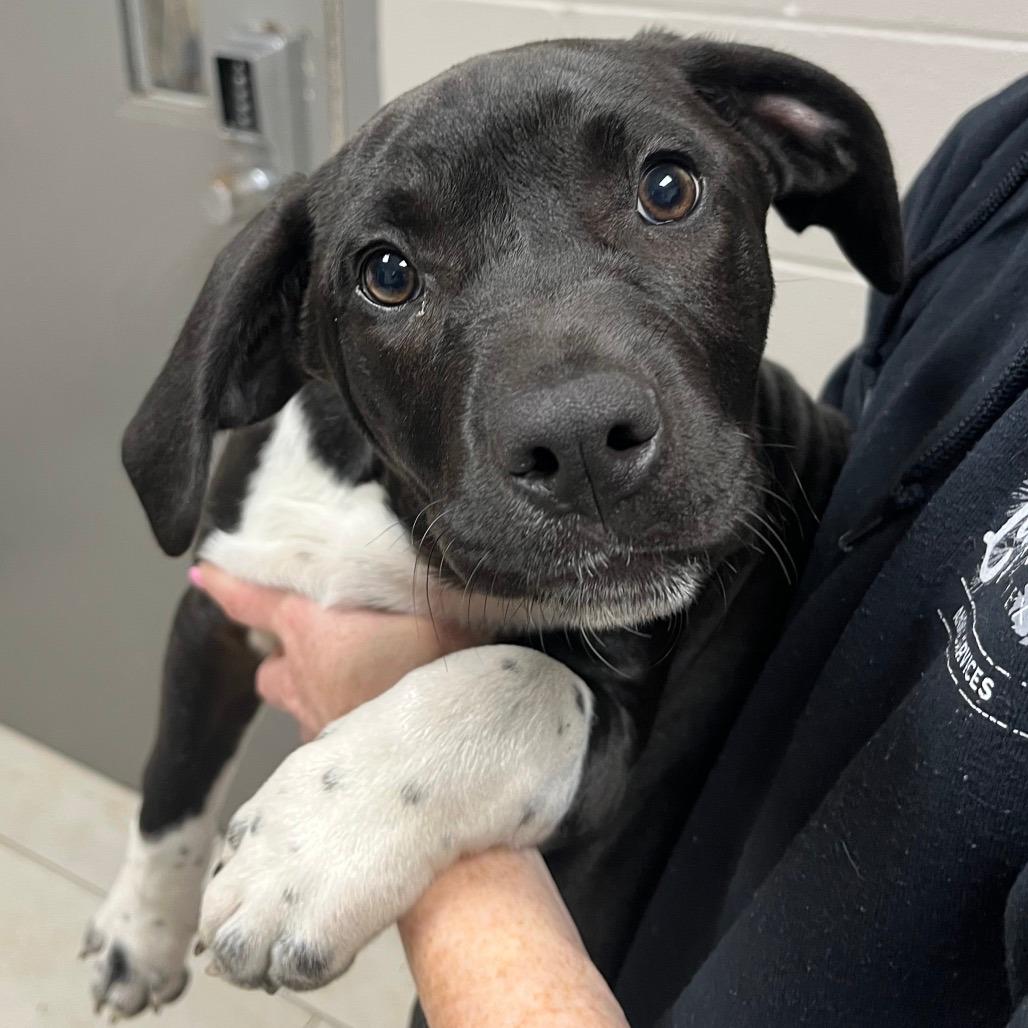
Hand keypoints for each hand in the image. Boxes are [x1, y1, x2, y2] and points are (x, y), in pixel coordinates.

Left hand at [191, 562, 479, 738]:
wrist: (439, 741)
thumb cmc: (434, 666)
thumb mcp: (432, 606)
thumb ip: (412, 584)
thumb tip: (427, 557)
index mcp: (310, 630)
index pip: (251, 601)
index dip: (226, 584)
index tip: (204, 573)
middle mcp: (302, 679)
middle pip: (272, 669)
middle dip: (287, 658)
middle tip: (322, 643)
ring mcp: (316, 724)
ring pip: (298, 706)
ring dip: (315, 694)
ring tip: (356, 684)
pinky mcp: (335, 760)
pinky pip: (326, 739)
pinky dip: (342, 725)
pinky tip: (375, 719)